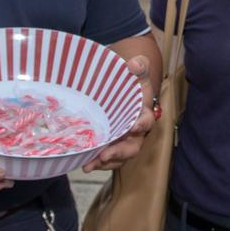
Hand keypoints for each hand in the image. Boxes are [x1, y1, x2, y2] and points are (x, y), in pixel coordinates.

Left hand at [82, 55, 154, 171]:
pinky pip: (108, 159)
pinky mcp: (113, 146)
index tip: (132, 127)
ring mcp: (124, 141)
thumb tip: (134, 64)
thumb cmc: (130, 81)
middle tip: (104, 155)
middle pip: (132, 146)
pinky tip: (84, 163)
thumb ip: (139, 66)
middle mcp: (136, 131)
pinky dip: (97, 162)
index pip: (146, 121)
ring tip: (88, 165)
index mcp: (143, 114)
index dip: (140, 125)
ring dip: (104, 163)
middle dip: (119, 152)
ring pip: (119, 157)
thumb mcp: (136, 70)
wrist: (122, 88)